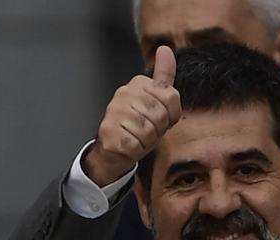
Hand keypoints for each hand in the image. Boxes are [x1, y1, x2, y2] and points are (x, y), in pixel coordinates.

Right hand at [84, 45, 180, 186]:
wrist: (115, 149)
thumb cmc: (138, 126)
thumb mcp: (157, 101)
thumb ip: (164, 77)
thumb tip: (165, 49)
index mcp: (138, 83)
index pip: (171, 97)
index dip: (170, 115)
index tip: (159, 118)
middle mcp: (123, 93)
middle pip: (161, 114)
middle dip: (158, 128)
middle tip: (147, 130)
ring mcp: (113, 111)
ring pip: (148, 130)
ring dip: (148, 140)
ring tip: (138, 137)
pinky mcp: (108, 131)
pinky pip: (136, 143)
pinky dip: (137, 149)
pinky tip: (130, 145)